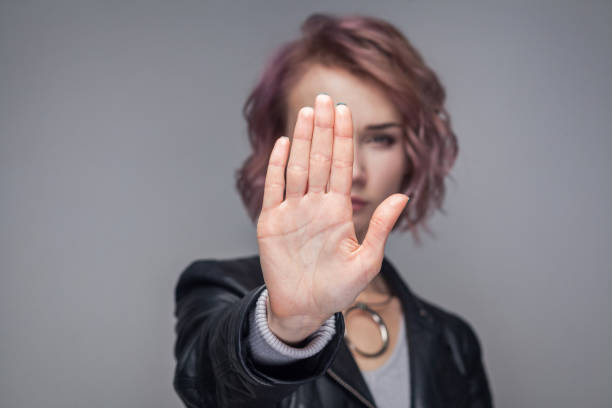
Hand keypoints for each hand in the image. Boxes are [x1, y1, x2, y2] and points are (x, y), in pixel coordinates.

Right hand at [257, 94, 408, 343]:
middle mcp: (315, 205)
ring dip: (303, 140)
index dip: (343, 139)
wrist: (305, 308)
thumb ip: (380, 227)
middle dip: (323, 129)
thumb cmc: (337, 289)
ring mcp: (293, 211)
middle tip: (324, 97)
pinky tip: (285, 145)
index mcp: (338, 210)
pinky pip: (274, 189)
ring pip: (298, 167)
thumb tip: (403, 196)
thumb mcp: (366, 261)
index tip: (344, 111)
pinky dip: (278, 167)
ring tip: (307, 112)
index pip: (342, 167)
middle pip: (320, 159)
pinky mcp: (271, 223)